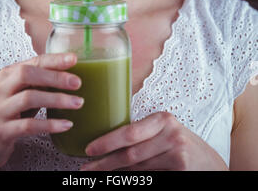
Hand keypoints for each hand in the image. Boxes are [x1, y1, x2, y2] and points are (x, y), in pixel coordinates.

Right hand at [0, 53, 83, 170]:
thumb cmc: (4, 114)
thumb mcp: (17, 93)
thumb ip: (36, 83)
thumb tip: (68, 74)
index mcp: (7, 75)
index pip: (33, 61)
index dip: (54, 60)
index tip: (74, 59)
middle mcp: (1, 89)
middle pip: (28, 74)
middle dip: (55, 77)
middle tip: (77, 82)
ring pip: (29, 98)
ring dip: (56, 100)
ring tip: (77, 103)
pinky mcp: (1, 131)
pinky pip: (28, 125)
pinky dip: (49, 124)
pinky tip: (65, 124)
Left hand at [80, 111, 228, 170]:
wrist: (212, 165)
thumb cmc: (183, 146)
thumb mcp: (166, 132)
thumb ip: (144, 134)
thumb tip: (108, 142)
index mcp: (163, 120)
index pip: (130, 132)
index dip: (107, 142)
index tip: (89, 149)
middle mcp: (171, 136)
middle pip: (131, 155)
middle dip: (105, 164)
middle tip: (86, 168)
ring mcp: (177, 157)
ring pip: (137, 170)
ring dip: (116, 174)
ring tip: (99, 174)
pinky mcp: (180, 173)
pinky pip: (149, 178)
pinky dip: (134, 179)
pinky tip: (122, 179)